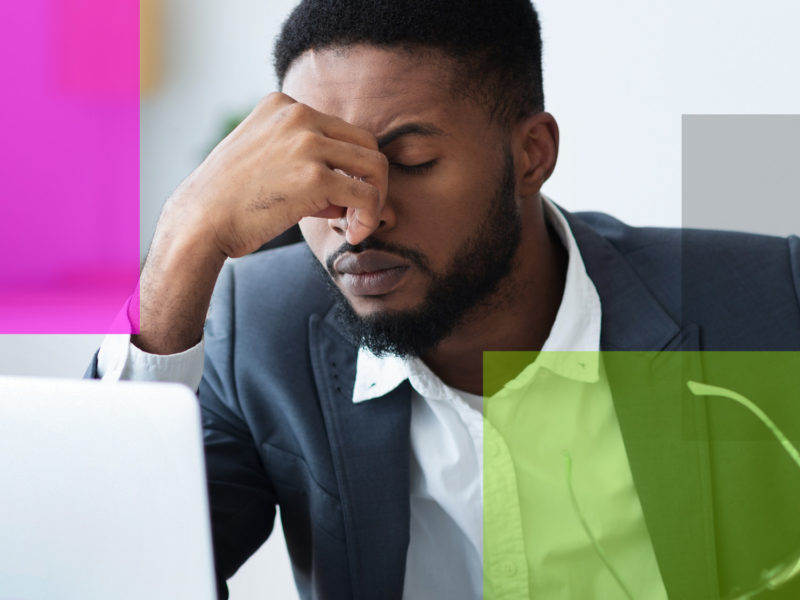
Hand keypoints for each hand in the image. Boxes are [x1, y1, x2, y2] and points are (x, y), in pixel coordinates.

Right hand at [164, 91, 388, 256]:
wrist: (200, 221)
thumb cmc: (229, 201)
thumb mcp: (263, 160)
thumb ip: (304, 161)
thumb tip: (350, 191)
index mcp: (283, 104)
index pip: (340, 131)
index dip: (346, 167)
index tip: (336, 198)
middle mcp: (298, 114)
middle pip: (366, 143)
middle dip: (369, 181)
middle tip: (357, 213)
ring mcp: (307, 142)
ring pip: (375, 166)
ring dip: (374, 199)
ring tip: (358, 225)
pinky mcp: (315, 176)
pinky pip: (367, 195)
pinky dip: (370, 217)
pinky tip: (355, 234)